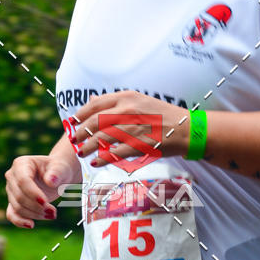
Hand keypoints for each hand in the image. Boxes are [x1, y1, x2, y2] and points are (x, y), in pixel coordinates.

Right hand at [5, 154, 74, 228]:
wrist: (57, 176)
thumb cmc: (58, 169)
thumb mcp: (61, 168)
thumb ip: (57, 172)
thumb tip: (50, 181)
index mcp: (21, 164)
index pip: (23, 181)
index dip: (33, 193)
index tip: (45, 202)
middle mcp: (12, 176)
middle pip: (19, 196)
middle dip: (36, 207)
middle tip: (53, 212)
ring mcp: (11, 190)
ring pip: (18, 207)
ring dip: (35, 214)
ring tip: (52, 215)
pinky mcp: (13, 202)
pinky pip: (12, 214)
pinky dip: (20, 222)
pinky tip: (31, 225)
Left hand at [69, 90, 189, 167]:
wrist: (186, 128)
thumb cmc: (162, 115)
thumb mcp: (140, 100)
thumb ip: (115, 101)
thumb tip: (91, 100)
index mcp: (127, 97)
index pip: (96, 104)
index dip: (81, 114)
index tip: (73, 122)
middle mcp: (129, 110)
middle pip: (95, 122)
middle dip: (81, 133)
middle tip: (74, 141)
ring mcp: (134, 128)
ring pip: (102, 139)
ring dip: (88, 147)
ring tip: (82, 153)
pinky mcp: (140, 144)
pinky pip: (116, 153)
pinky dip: (103, 158)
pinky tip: (96, 162)